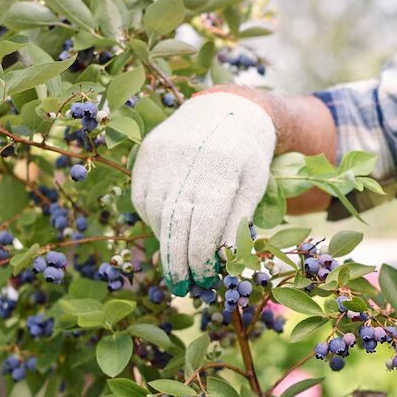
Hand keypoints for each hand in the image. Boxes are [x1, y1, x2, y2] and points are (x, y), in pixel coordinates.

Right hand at [130, 92, 275, 294]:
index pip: (204, 228)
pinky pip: (142, 197)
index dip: (201, 260)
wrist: (226, 108)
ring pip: (155, 213)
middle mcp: (188, 160)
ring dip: (165, 242)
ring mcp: (163, 155)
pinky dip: (152, 219)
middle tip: (182, 287)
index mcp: (222, 170)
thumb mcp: (253, 187)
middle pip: (174, 224)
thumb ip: (237, 222)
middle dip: (177, 262)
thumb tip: (221, 263)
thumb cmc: (246, 156)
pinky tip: (167, 229)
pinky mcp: (147, 153)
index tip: (203, 281)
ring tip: (178, 258)